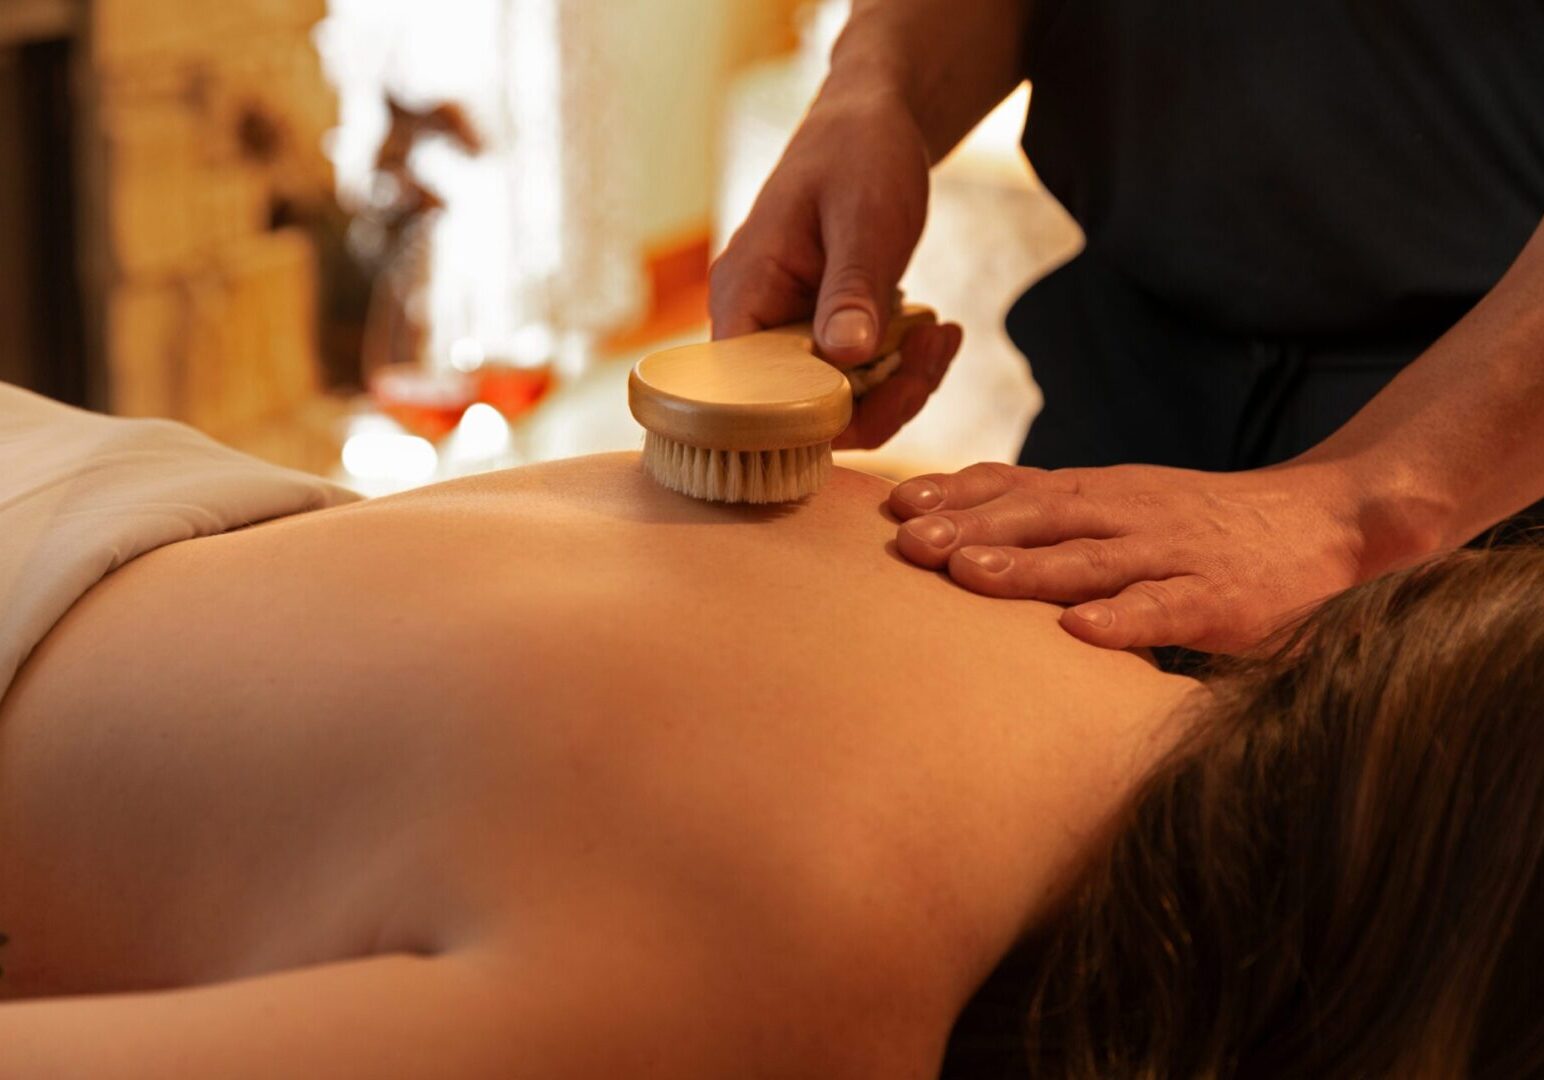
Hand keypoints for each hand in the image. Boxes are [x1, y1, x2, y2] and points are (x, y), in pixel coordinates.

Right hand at [710, 90, 961, 448]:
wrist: (871, 121)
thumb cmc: (858, 154)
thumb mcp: (863, 217)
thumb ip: (851, 288)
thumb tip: (846, 355)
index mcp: (743, 296)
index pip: (753, 396)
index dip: (818, 415)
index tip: (889, 389)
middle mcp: (755, 325)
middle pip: (803, 411)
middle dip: (879, 401)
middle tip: (934, 354)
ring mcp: (788, 333)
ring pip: (839, 403)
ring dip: (900, 386)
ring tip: (942, 337)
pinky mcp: (821, 334)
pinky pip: (857, 379)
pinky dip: (901, 369)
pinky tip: (937, 334)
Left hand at [888, 461, 1377, 652]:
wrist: (1321, 521)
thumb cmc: (1198, 523)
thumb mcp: (1120, 501)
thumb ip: (1048, 509)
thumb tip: (952, 515)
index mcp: (1100, 492)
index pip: (1018, 485)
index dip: (958, 493)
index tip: (898, 504)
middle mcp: (1127, 516)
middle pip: (1039, 517)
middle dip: (971, 528)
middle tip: (910, 544)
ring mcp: (1171, 556)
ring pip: (1089, 559)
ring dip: (1027, 567)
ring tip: (971, 576)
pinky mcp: (1217, 601)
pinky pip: (1166, 609)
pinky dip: (1125, 619)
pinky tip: (1082, 632)